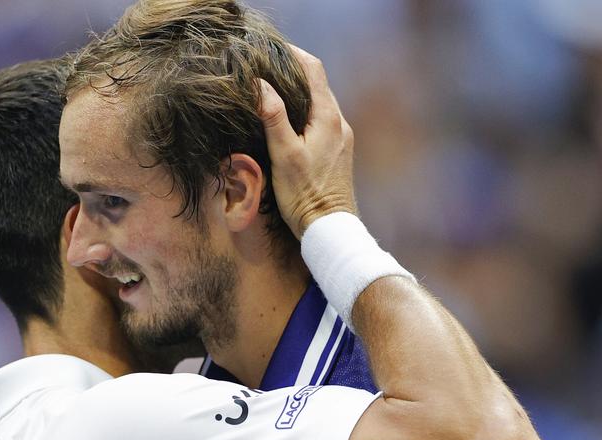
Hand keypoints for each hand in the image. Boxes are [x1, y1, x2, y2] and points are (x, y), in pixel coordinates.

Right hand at [259, 45, 356, 238]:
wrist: (330, 228)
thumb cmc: (305, 194)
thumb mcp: (283, 154)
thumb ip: (273, 117)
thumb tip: (260, 84)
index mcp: (327, 117)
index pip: (313, 69)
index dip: (292, 54)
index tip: (271, 49)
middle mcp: (339, 122)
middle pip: (317, 84)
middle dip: (293, 71)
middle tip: (266, 67)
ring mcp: (341, 136)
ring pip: (319, 102)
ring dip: (298, 93)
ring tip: (273, 91)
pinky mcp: (339, 150)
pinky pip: (322, 120)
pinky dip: (305, 111)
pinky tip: (289, 121)